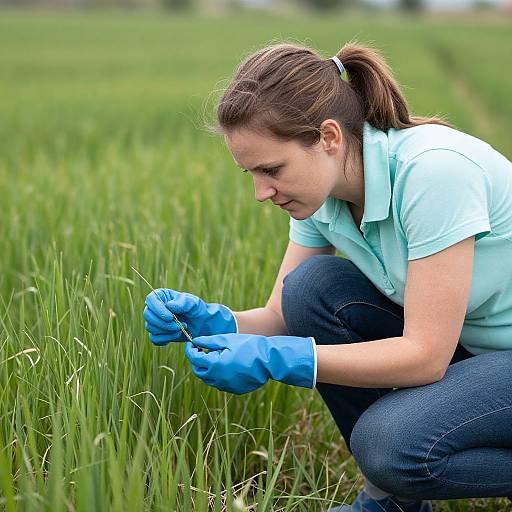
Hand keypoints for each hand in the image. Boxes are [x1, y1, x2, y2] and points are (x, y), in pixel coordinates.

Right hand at [144, 288, 237, 344]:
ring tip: (181, 328)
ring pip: (150, 328)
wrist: (201, 324)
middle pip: (148, 315)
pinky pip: (154, 339)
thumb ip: (182, 302)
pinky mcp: (157, 334)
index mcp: (161, 296)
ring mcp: (155, 321)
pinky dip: (166, 338)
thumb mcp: (193, 302)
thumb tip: (169, 306)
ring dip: (167, 331)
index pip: (150, 300)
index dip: (157, 309)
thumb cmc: (196, 309)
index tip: (170, 317)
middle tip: (178, 326)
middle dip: (163, 323)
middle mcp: (155, 308)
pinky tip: (177, 334)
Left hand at [183, 333, 315, 394]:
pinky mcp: (235, 390)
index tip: (190, 343)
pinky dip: (218, 376)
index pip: (194, 358)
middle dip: (196, 361)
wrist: (269, 360)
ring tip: (213, 357)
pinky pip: (220, 384)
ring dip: (207, 369)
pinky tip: (225, 365)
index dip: (190, 350)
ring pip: (209, 379)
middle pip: (199, 371)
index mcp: (214, 365)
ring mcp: (226, 386)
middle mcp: (218, 379)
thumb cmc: (248, 346)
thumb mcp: (227, 340)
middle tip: (200, 350)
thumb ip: (209, 341)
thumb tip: (195, 341)